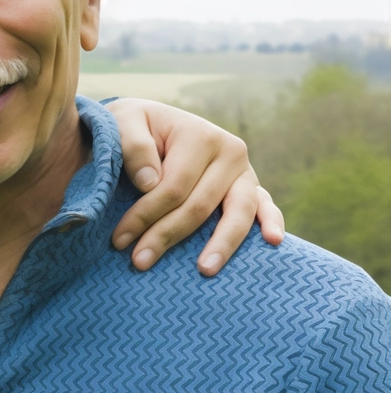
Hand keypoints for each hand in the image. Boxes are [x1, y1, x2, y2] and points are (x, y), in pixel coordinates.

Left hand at [106, 98, 285, 275]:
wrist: (153, 123)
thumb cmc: (134, 127)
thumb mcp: (124, 123)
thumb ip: (133, 146)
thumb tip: (149, 183)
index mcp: (200, 135)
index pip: (173, 187)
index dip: (145, 215)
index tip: (119, 240)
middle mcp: (230, 152)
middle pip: (200, 205)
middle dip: (167, 235)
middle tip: (140, 262)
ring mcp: (244, 171)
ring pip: (238, 213)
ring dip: (221, 244)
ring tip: (204, 270)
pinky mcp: (252, 187)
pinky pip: (265, 206)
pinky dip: (271, 222)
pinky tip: (272, 241)